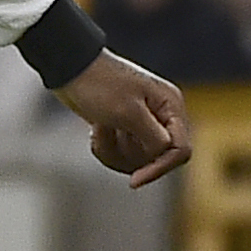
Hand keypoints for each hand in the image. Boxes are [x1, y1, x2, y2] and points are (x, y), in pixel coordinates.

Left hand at [57, 51, 192, 187]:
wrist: (69, 68)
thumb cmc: (98, 85)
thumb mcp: (128, 113)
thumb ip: (153, 137)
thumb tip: (167, 153)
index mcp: (170, 106)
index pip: (180, 150)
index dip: (160, 168)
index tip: (134, 181)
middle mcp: (162, 115)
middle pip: (156, 158)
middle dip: (127, 153)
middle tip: (109, 131)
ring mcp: (143, 122)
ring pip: (137, 159)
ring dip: (113, 150)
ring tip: (99, 128)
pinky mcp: (125, 128)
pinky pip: (121, 154)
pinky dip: (106, 148)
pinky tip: (96, 130)